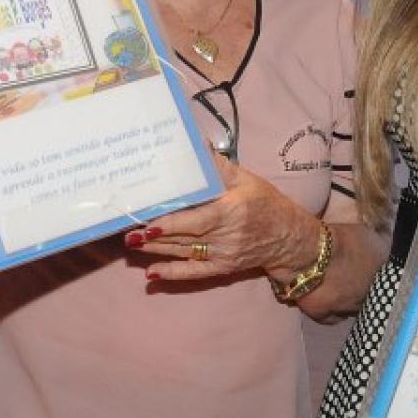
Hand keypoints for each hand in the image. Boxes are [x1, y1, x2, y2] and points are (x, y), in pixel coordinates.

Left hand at [133, 154, 318, 284]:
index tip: (148, 222)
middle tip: (128, 231)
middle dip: (155, 235)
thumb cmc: (266, 203)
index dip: (171, 223)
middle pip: (185, 236)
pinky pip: (195, 273)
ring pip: (184, 252)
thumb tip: (195, 143)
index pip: (197, 219)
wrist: (290, 238)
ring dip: (156, 250)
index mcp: (232, 210)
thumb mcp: (246, 179)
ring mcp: (224, 254)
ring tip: (132, 243)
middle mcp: (227, 235)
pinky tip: (151, 273)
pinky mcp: (223, 268)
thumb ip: (218, 165)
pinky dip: (173, 274)